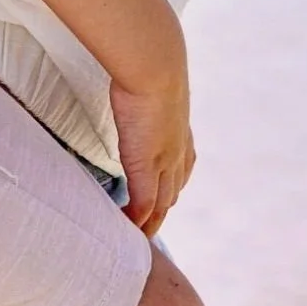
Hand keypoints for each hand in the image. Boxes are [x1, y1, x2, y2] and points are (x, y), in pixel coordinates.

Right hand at [110, 77, 195, 236]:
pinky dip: (136, 220)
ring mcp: (165, 164)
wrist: (155, 70)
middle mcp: (178, 154)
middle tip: (147, 228)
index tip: (159, 199)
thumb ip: (144, 94)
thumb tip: (132, 83)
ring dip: (150, 222)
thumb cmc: (149, 68)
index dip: (169, 187)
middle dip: (161, 212)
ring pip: (162, 205)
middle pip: (172, 193)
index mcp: (181, 135)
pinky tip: (125, 228)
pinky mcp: (148, 170)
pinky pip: (144, 206)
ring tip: (136, 237)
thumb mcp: (150, 85)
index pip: (179, 171)